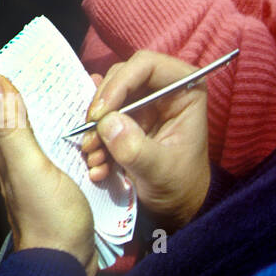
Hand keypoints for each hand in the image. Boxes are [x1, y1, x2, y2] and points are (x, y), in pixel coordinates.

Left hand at [0, 75, 97, 275]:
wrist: (67, 262)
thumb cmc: (46, 215)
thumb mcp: (28, 164)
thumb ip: (12, 124)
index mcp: (11, 149)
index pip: (22, 105)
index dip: (38, 85)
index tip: (63, 69)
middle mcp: (27, 158)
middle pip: (50, 120)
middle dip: (71, 108)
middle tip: (97, 98)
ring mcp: (50, 173)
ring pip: (70, 138)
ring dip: (87, 133)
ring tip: (103, 131)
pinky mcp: (70, 186)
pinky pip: (83, 159)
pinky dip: (95, 153)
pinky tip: (107, 151)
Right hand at [80, 51, 210, 230]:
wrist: (174, 210)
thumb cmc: (179, 188)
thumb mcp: (160, 172)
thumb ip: (136, 149)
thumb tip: (108, 123)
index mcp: (184, 91)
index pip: (147, 65)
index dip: (120, 82)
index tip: (101, 113)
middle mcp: (162, 90)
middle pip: (120, 77)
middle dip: (102, 107)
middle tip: (91, 136)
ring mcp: (142, 103)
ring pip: (106, 96)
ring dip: (94, 126)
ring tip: (93, 156)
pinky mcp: (125, 118)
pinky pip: (100, 115)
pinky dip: (93, 136)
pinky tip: (96, 163)